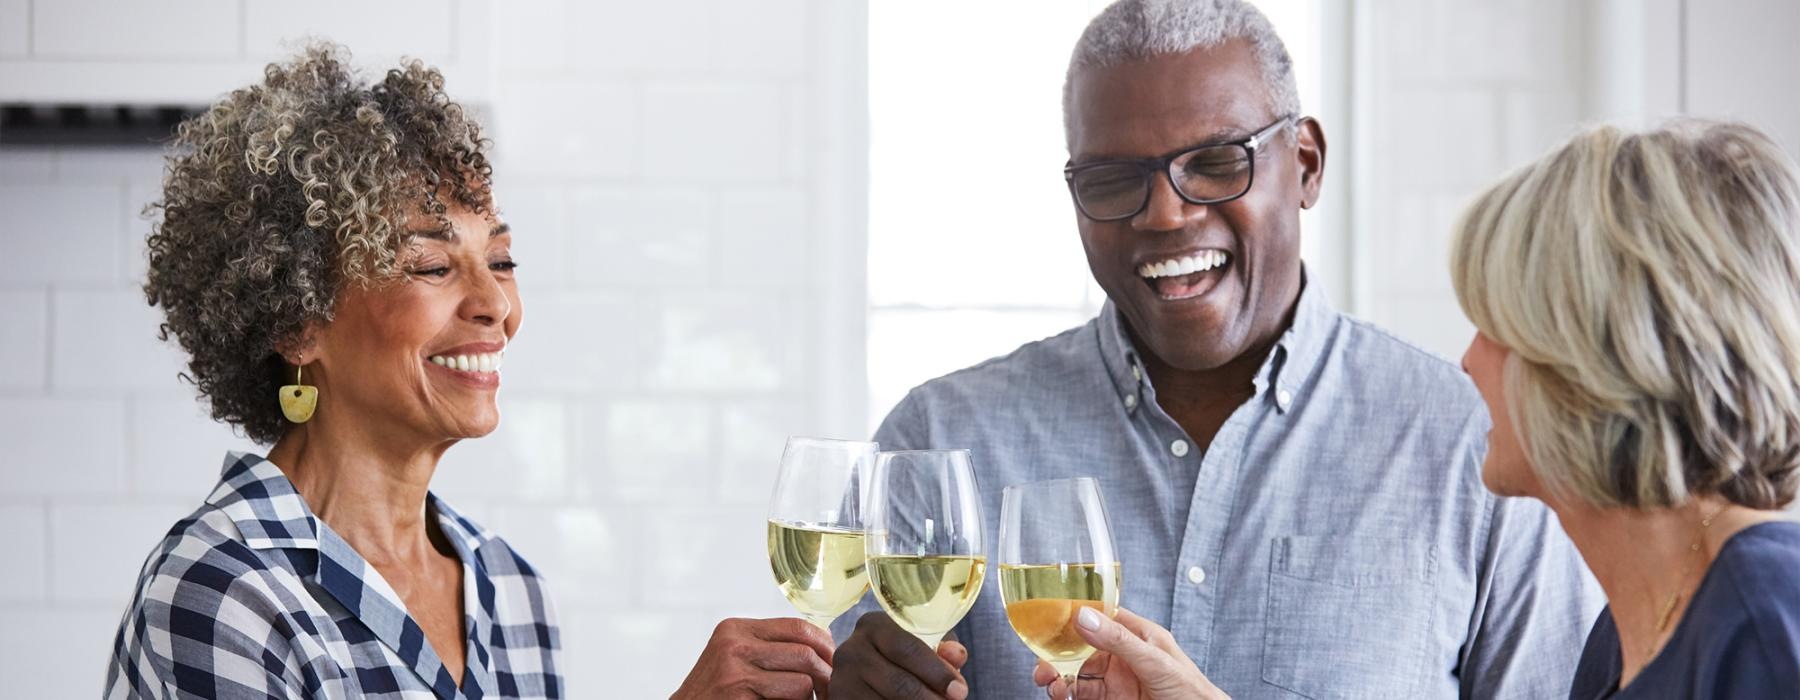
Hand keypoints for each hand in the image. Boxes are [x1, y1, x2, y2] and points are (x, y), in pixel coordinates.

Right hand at [672, 617, 834, 699]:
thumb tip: (824, 641)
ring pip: (802, 681)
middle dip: (826, 673)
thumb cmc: (715, 692)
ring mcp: (735, 671)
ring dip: (810, 696)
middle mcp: (734, 644)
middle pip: (804, 652)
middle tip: (831, 688)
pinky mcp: (739, 695)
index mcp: (735, 629)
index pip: (797, 627)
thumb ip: (770, 647)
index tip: (833, 661)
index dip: (824, 644)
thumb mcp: (735, 657)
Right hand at [829, 611, 970, 698]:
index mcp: (874, 625)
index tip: (959, 691)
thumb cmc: (905, 657)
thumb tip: (955, 655)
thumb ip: (943, 649)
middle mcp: (850, 650)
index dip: (937, 672)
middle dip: (929, 698)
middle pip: (898, 682)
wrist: (867, 675)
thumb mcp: (925, 645)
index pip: (908, 649)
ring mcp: (840, 680)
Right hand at [1031, 608, 1227, 699]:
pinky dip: (1065, 691)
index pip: (1100, 616)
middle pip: (1081, 646)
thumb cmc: (1192, 691)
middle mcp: (1123, 653)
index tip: (1049, 619)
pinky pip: (1081, 692)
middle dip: (1058, 651)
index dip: (1074, 615)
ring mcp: (1116, 678)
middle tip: (1042, 661)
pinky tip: (1059, 692)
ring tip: (1047, 682)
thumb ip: (1120, 640)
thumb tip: (1084, 617)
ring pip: (1076, 670)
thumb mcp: (1155, 660)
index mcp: (1137, 633)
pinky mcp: (1110, 699)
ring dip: (1058, 674)